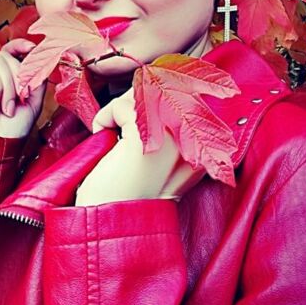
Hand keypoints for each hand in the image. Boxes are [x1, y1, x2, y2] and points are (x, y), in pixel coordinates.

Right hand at [0, 38, 47, 138]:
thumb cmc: (11, 132)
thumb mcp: (32, 102)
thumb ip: (36, 78)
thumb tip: (37, 56)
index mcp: (3, 80)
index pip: (9, 53)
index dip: (19, 46)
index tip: (32, 47)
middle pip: (7, 56)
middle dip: (18, 78)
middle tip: (17, 102)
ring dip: (8, 87)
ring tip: (5, 108)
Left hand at [75, 86, 201, 205]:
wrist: (103, 223)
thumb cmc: (124, 190)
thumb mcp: (155, 155)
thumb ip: (166, 124)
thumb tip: (155, 81)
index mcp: (203, 154)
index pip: (191, 99)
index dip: (159, 94)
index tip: (137, 111)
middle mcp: (195, 148)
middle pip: (170, 90)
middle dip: (139, 100)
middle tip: (119, 123)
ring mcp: (172, 143)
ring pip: (146, 93)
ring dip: (121, 109)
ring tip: (113, 135)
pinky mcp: (145, 142)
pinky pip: (123, 105)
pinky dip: (106, 116)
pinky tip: (103, 136)